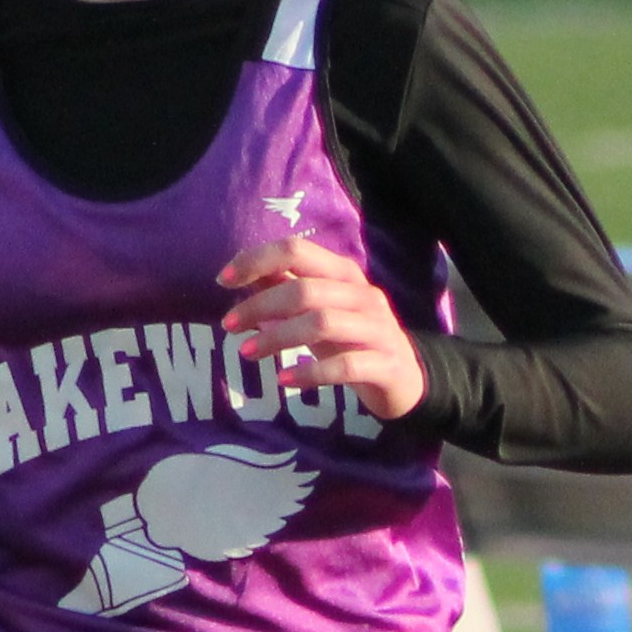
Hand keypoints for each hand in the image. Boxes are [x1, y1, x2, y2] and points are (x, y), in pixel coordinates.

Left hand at [218, 236, 426, 421]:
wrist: (407, 380)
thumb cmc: (353, 341)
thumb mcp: (318, 312)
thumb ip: (286, 289)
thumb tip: (243, 274)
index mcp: (344, 275)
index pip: (297, 250)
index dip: (257, 260)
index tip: (224, 281)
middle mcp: (363, 296)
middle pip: (304, 289)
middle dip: (260, 305)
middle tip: (230, 326)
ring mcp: (377, 329)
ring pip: (322, 323)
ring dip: (278, 337)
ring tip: (247, 353)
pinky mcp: (386, 364)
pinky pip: (344, 366)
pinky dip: (309, 372)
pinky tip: (284, 379)